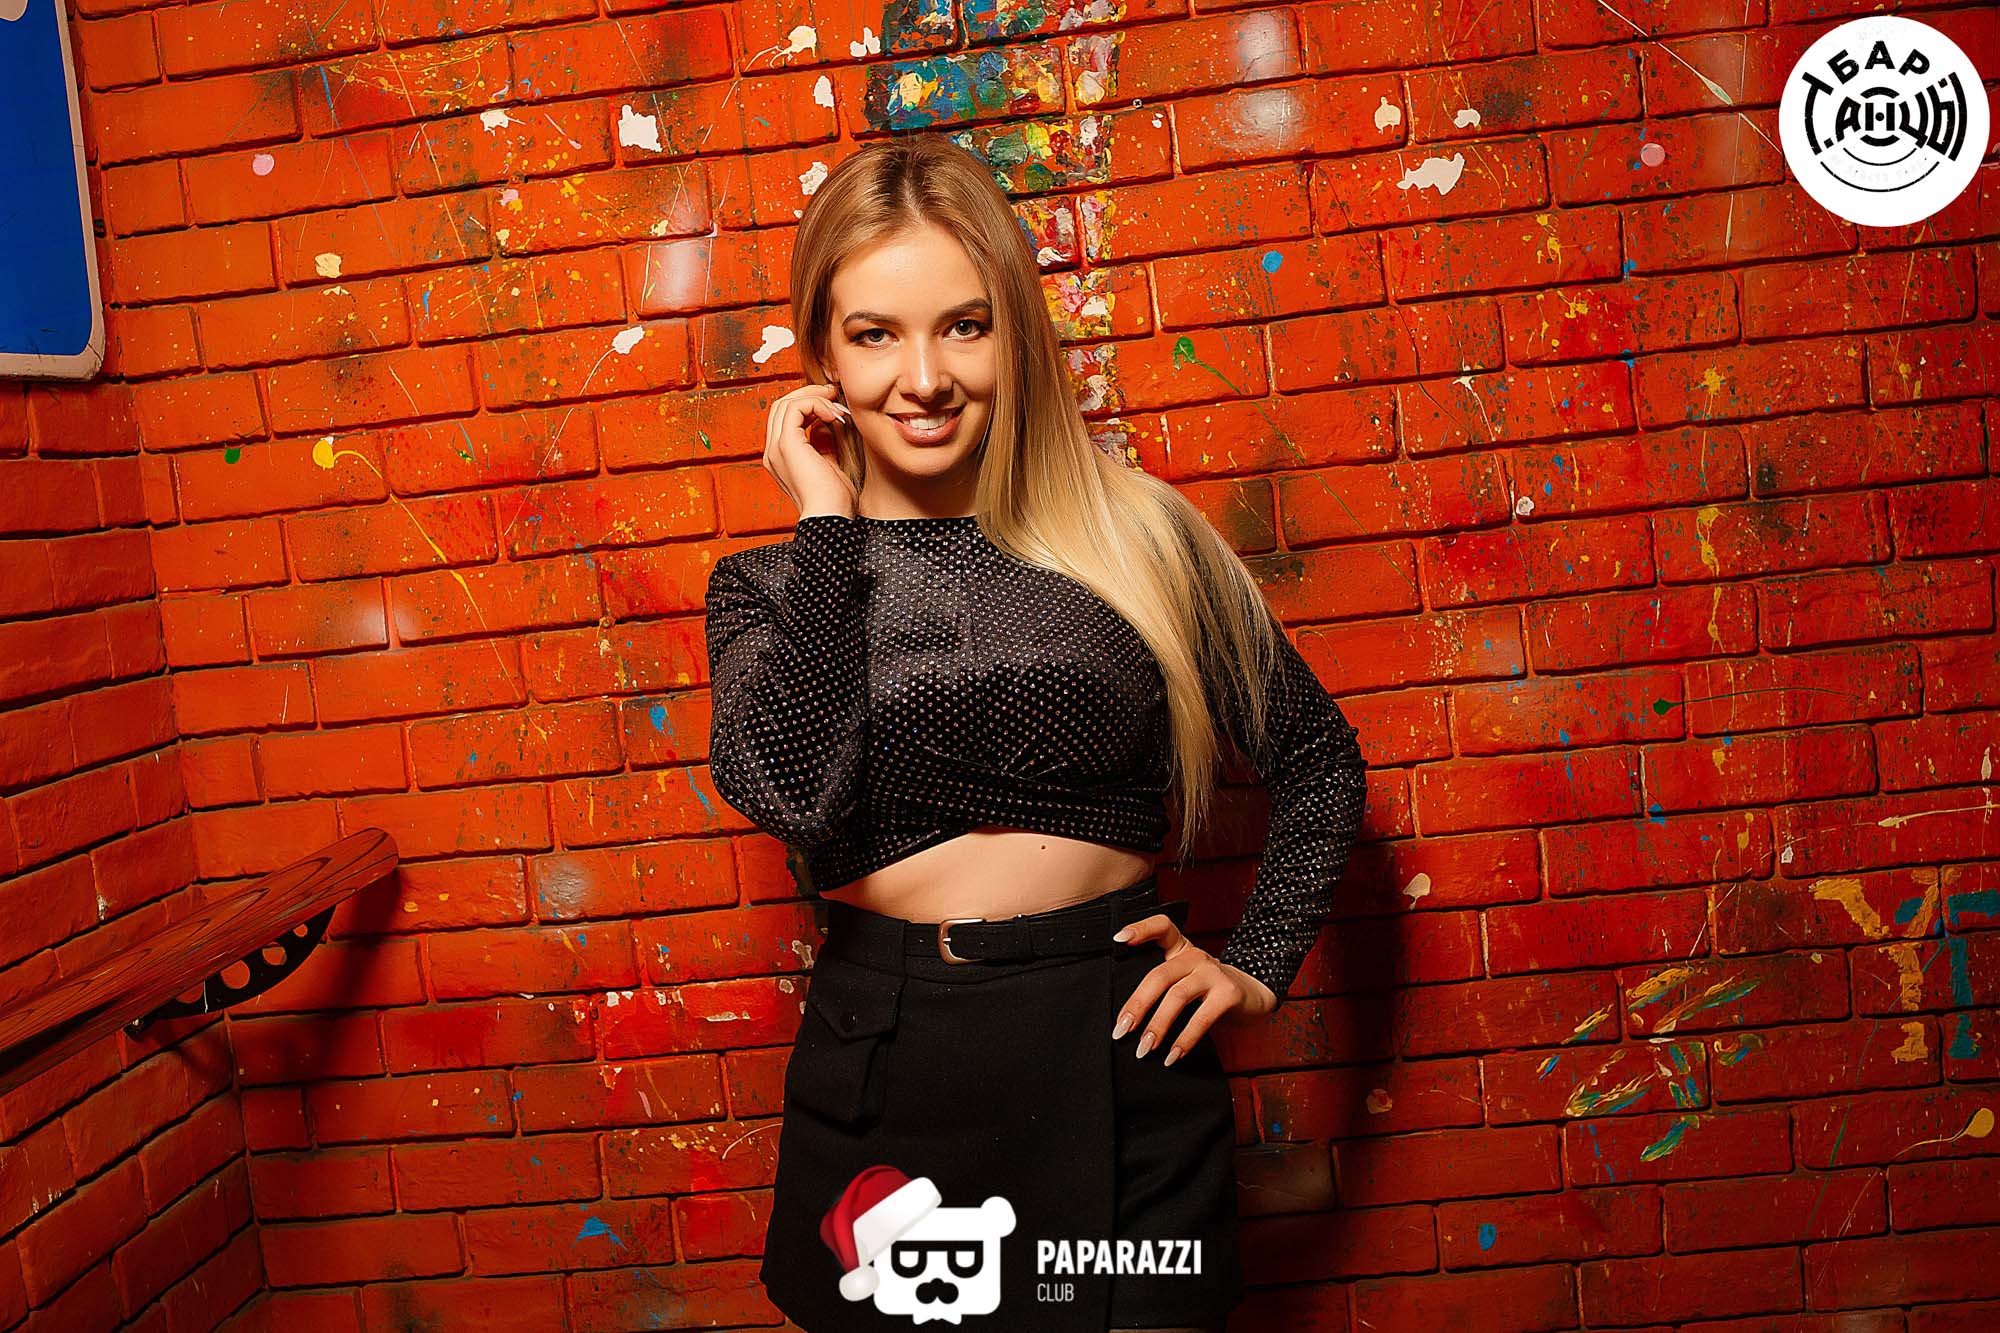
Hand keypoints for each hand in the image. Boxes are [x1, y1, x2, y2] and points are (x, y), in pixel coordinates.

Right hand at [764, 381, 858, 517]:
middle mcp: (773, 452)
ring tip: (837, 406)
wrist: (830, 518)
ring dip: (814, 397)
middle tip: (834, 394)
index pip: (785, 419)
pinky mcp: (786, 445)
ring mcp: (776, 449)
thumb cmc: (835, 500)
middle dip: (809, 395)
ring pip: (785, 403)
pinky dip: (816, 404)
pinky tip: (834, 416)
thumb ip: (824, 443)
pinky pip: (795, 408)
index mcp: (781, 458)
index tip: (834, 405)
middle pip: (781, 406)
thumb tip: (827, 422)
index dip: (808, 405)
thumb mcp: (830, 465)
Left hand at [1110, 913, 1278, 1066]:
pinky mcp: (1228, 993)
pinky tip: (1173, 1055)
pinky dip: (1184, 1039)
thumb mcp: (1187, 980)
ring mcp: (1213, 972)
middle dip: (1137, 1005)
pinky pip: (1201, 1018)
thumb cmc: (1211, 991)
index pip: (1161, 927)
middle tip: (1121, 1030)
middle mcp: (1196, 956)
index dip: (1140, 929)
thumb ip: (1164, 987)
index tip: (1118, 939)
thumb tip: (1128, 1021)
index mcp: (1181, 950)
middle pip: (1159, 975)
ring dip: (1157, 1026)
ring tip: (1144, 1048)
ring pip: (1177, 997)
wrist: (1254, 996)